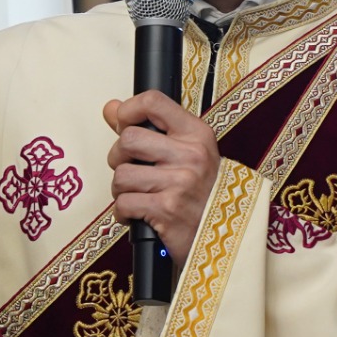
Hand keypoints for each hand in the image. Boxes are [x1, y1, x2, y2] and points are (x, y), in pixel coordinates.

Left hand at [103, 91, 220, 261]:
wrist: (225, 235)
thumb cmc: (202, 193)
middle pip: (128, 140)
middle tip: (130, 169)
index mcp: (196, 134)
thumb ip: (147, 129)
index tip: (122, 123)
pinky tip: (137, 214)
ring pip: (121, 175)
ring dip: (121, 189)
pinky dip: (124, 213)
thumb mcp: (185, 153)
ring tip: (137, 195)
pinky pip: (124, 203)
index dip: (128, 110)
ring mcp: (180, 182)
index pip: (153, 102)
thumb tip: (111, 108)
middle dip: (118, 158)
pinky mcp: (167, 210)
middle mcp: (190, 155)